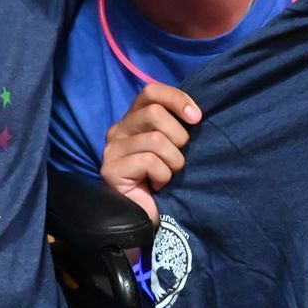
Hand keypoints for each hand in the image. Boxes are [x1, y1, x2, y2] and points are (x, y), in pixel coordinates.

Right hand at [101, 84, 203, 223]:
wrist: (149, 216)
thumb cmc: (164, 178)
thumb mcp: (174, 145)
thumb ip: (176, 124)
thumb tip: (195, 113)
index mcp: (132, 119)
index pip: (151, 91)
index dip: (177, 99)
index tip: (197, 118)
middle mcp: (117, 130)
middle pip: (154, 113)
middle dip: (178, 137)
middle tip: (179, 159)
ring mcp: (111, 150)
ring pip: (155, 140)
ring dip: (173, 161)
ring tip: (169, 175)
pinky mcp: (111, 170)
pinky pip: (149, 161)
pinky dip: (163, 176)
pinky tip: (158, 186)